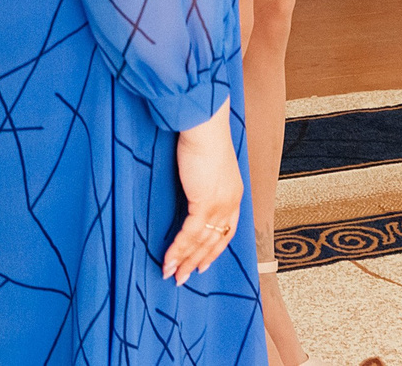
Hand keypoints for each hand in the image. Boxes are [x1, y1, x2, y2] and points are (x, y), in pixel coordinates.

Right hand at [163, 105, 244, 283]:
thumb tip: (191, 188)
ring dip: (185, 261)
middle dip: (197, 261)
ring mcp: (219, 204)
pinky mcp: (205, 201)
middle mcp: (230, 202)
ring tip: (171, 275)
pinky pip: (189, 234)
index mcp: (233, 193)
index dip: (215, 249)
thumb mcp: (207, 164)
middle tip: (184, 277)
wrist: (204, 124)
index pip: (227, 230)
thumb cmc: (203, 137)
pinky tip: (168, 260)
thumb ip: (202, 180)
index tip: (204, 262)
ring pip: (202, 242)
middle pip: (215, 241)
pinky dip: (177, 249)